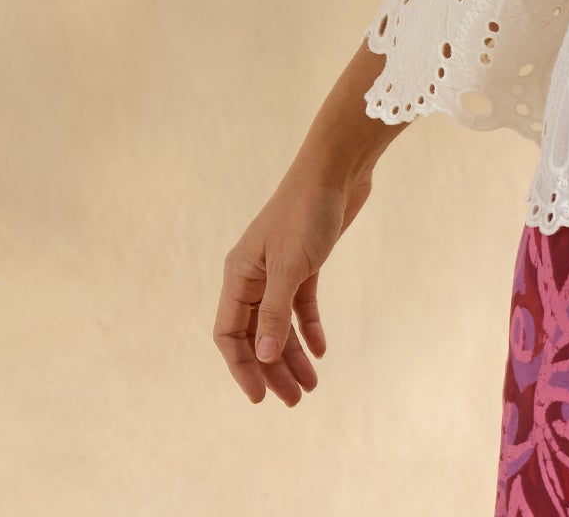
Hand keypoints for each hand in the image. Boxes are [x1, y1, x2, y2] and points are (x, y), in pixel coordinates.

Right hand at [212, 164, 372, 405]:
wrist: (338, 168)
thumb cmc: (308, 211)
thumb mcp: (291, 266)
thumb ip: (275, 312)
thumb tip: (263, 358)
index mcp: (239, 276)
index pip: (230, 334)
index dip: (242, 368)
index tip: (259, 396)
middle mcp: (254, 275)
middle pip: (257, 334)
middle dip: (272, 369)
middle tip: (293, 401)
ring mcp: (280, 268)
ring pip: (280, 323)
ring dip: (293, 354)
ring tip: (310, 386)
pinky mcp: (306, 260)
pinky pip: (301, 304)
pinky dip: (309, 327)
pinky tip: (321, 350)